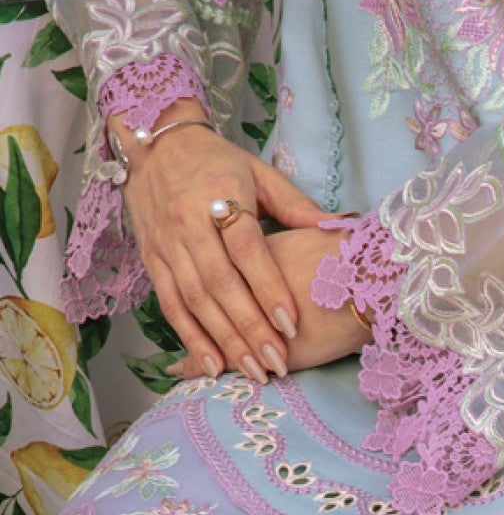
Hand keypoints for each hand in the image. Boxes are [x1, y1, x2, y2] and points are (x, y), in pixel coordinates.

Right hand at [117, 98, 348, 382]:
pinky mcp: (151, 258)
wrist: (155, 143)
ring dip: (223, 340)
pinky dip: (190, 337)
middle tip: (276, 362)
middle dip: (249, 328)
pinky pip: (169, 304)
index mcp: (221, 196)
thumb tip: (342, 226)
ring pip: (194, 299)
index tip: (292, 323)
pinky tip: (212, 364)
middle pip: (219, 283)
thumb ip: (297, 206)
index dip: (269, 289)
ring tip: (252, 370)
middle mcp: (189, 222)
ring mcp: (166, 242)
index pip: (247, 250)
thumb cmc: (219, 161)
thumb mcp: (260, 174)